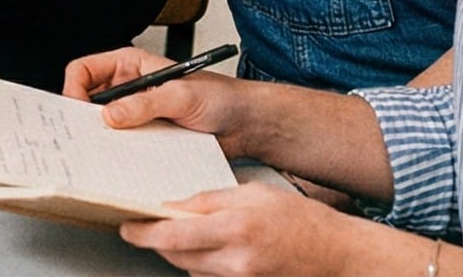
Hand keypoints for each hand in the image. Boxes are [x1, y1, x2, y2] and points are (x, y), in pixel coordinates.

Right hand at [61, 46, 261, 152]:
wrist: (245, 125)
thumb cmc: (221, 98)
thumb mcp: (180, 96)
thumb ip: (145, 103)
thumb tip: (111, 115)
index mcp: (130, 65)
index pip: (84, 71)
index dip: (74, 89)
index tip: (77, 111)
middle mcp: (128, 89)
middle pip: (87, 100)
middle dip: (83, 117)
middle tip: (84, 134)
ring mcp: (136, 115)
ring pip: (103, 127)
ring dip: (103, 138)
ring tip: (105, 148)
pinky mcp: (145, 137)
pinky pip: (122, 147)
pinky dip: (120, 154)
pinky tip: (125, 159)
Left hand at [118, 183, 431, 276]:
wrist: (335, 254)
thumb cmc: (299, 219)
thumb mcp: (253, 193)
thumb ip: (211, 199)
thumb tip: (175, 204)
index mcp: (235, 227)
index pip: (174, 234)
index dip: (144, 233)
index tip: (127, 227)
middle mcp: (235, 259)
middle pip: (176, 254)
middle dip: (156, 241)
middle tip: (141, 227)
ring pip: (189, 267)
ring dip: (176, 251)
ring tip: (173, 232)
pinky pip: (208, 276)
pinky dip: (198, 262)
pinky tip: (203, 247)